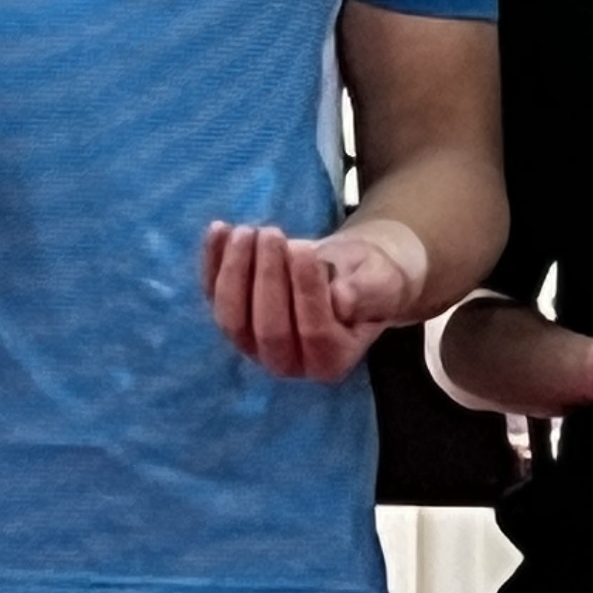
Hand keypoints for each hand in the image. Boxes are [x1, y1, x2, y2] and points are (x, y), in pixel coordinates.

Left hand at [202, 216, 425, 382]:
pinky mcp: (232, 320)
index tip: (304, 251)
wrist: (346, 272)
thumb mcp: (380, 282)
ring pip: (232, 318)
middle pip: (268, 329)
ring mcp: (254, 345)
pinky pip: (214, 296)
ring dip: (234, 271)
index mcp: (331, 361)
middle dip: (266, 278)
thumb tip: (341, 299)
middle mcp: (288, 363)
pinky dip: (212, 262)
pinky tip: (219, 229)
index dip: (306, 292)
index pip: (314, 332)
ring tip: (246, 232)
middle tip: (273, 233)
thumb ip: (366, 293)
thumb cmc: (368, 279)